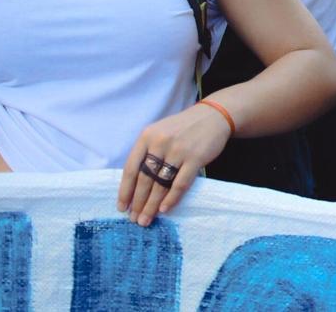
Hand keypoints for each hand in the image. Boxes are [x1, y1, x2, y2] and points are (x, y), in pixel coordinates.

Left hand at [116, 102, 232, 225]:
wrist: (213, 116)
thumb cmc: (183, 128)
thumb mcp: (160, 133)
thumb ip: (147, 152)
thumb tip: (135, 186)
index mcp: (147, 136)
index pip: (131, 168)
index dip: (125, 190)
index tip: (122, 207)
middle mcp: (160, 142)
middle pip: (145, 179)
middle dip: (138, 203)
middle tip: (134, 219)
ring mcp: (178, 150)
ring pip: (160, 184)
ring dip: (152, 205)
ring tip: (146, 220)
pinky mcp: (195, 158)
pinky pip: (180, 183)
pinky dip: (171, 199)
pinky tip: (164, 209)